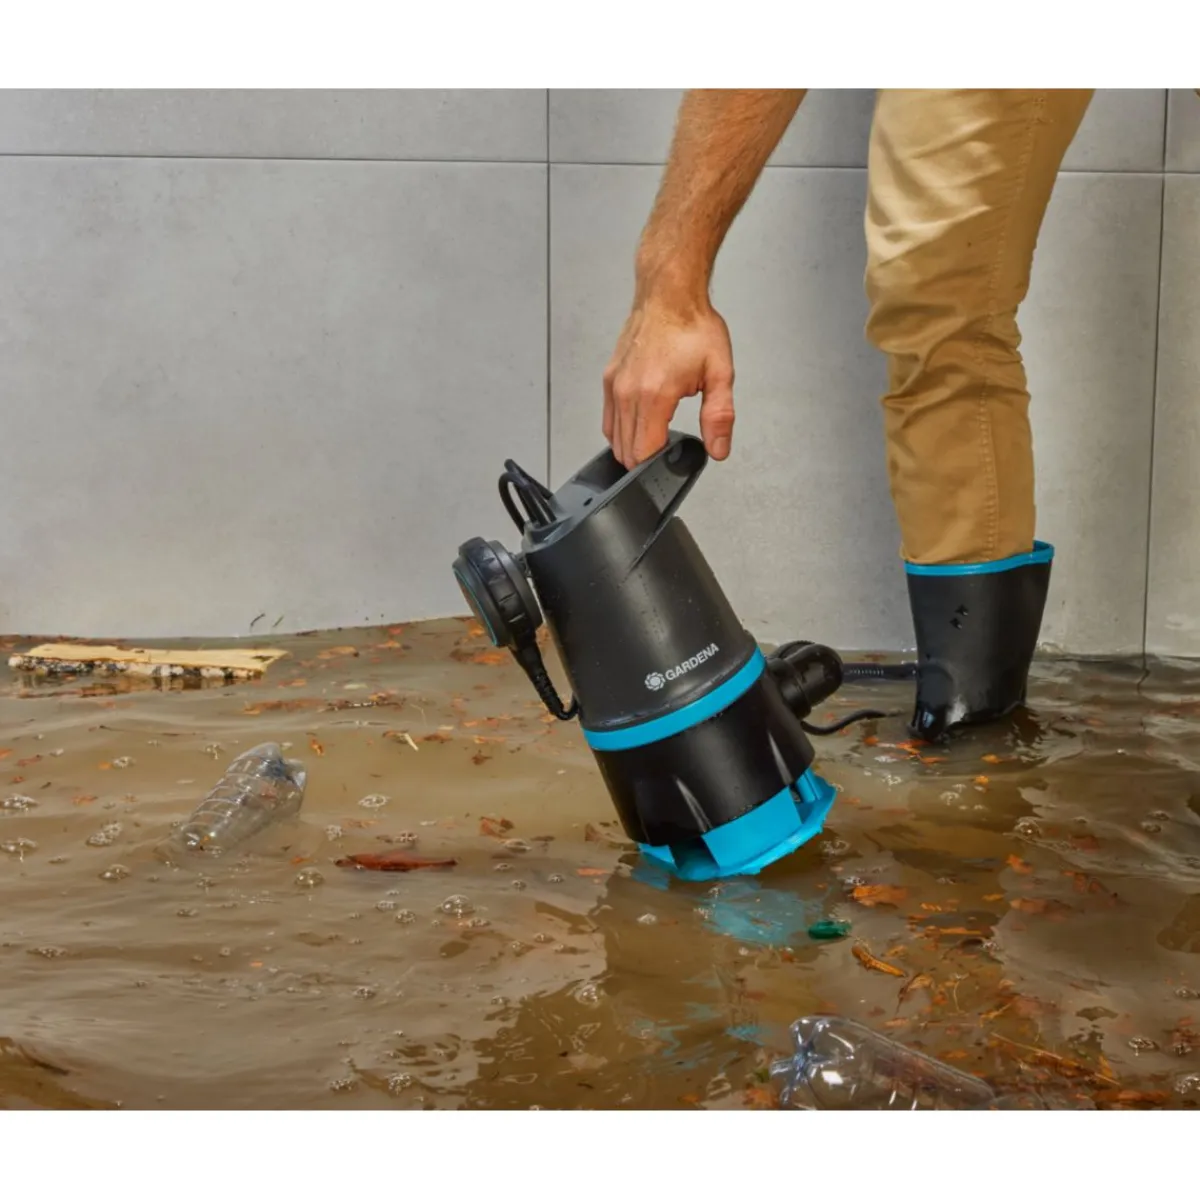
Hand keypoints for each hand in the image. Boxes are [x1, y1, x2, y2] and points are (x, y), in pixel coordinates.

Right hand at [602, 297, 735, 468]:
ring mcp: (615, 386)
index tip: (672, 462)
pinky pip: (608, 421)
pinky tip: (640, 425)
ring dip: (633, 447)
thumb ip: (719, 416)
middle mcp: (628, 392)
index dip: (658, 467)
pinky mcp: (609, 380)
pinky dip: (621, 431)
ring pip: (614, 440)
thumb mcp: (720, 372)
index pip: (644, 453)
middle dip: (646, 461)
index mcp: (654, 394)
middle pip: (627, 452)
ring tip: (656, 438)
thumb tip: (718, 448)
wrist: (669, 295)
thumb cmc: (692, 326)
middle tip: (668, 453)